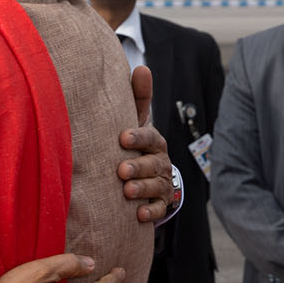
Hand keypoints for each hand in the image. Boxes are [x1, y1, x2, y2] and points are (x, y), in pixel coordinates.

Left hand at [118, 66, 172, 222]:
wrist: (145, 173)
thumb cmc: (135, 142)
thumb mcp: (135, 120)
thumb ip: (138, 97)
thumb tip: (141, 67)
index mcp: (153, 141)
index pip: (150, 137)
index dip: (138, 137)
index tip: (123, 137)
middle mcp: (160, 161)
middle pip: (153, 164)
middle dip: (139, 167)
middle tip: (121, 171)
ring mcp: (162, 183)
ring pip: (157, 186)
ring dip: (143, 189)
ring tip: (127, 192)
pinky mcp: (161, 202)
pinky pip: (160, 209)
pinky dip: (151, 212)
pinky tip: (139, 214)